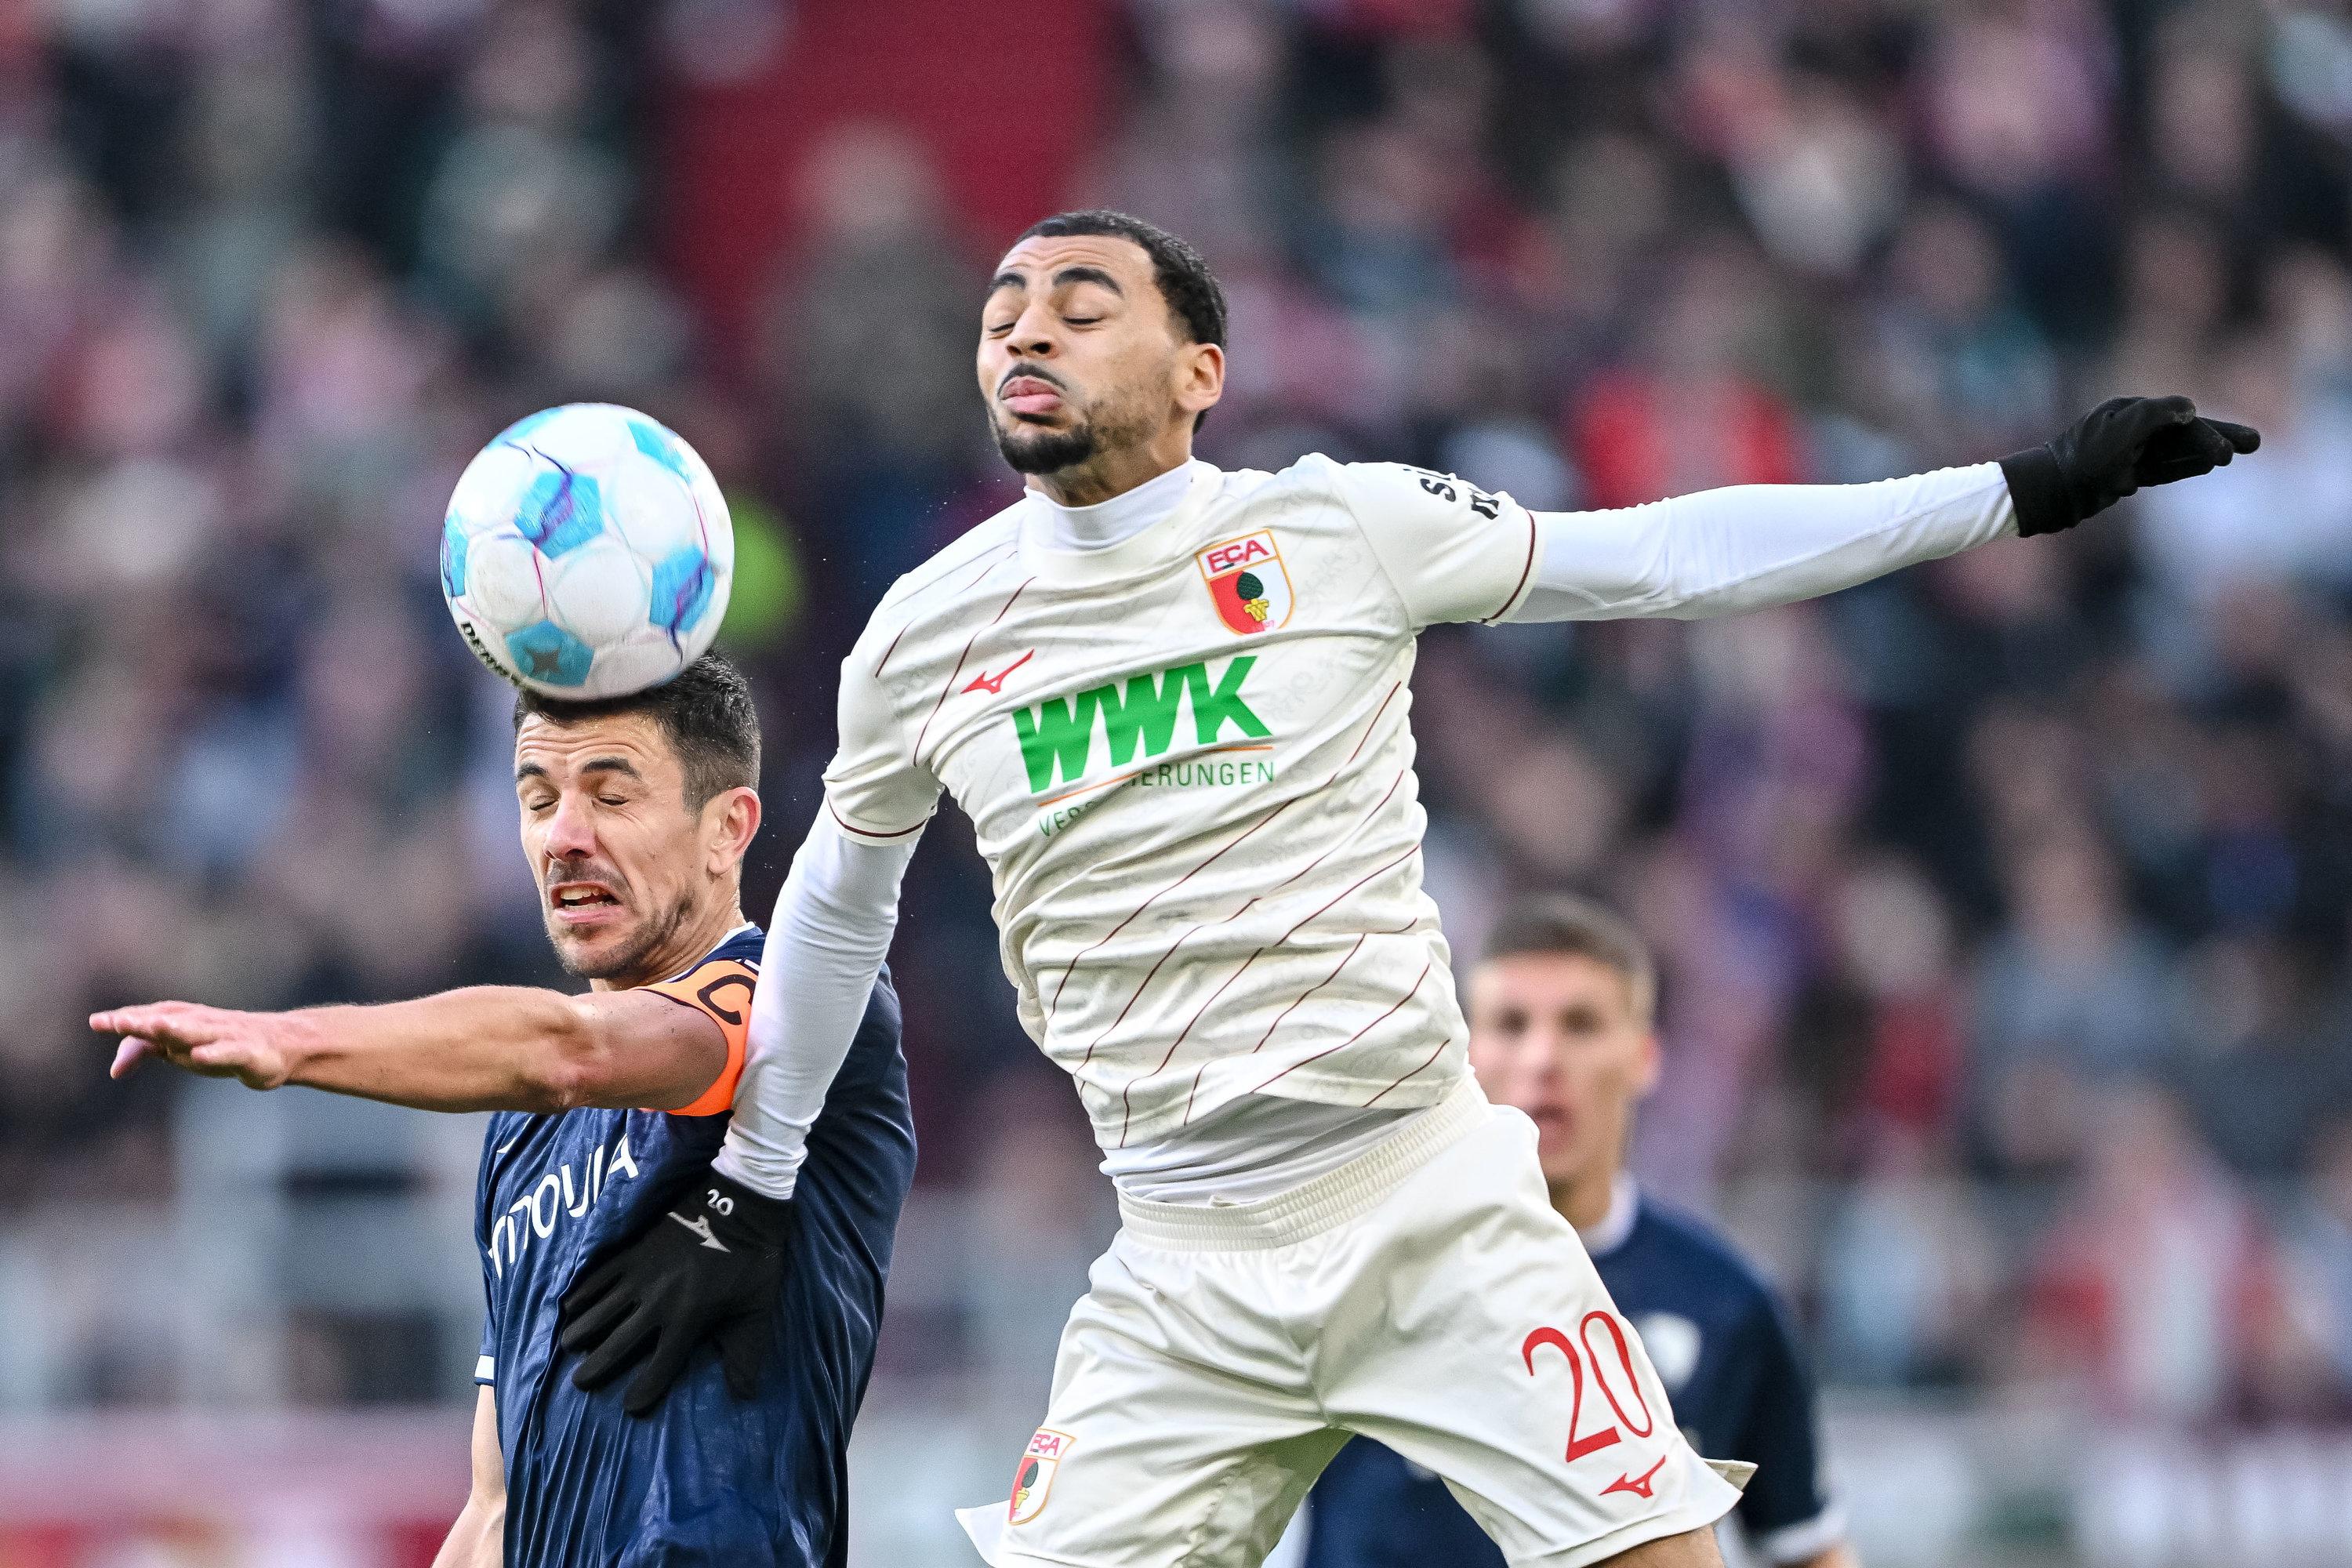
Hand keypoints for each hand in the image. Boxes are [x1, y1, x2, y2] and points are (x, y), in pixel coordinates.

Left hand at [93, 1002, 297, 1088]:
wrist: (281, 1045)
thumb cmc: (222, 1043)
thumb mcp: (179, 1048)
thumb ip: (145, 1051)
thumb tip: (113, 1070)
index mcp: (185, 1019)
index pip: (151, 1016)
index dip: (126, 1019)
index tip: (97, 1022)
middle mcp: (203, 1023)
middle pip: (170, 1020)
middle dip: (145, 1021)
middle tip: (117, 1021)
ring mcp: (226, 1036)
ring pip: (199, 1031)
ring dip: (177, 1028)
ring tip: (155, 1026)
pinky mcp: (249, 1053)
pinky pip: (230, 1052)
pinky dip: (215, 1053)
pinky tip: (199, 1056)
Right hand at [558, 1170, 793, 1414]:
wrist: (739, 1202)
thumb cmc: (753, 1260)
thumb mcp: (758, 1309)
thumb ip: (748, 1353)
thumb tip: (746, 1395)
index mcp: (689, 1319)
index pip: (660, 1367)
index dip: (645, 1391)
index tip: (631, 1407)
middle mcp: (657, 1302)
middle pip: (617, 1344)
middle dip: (596, 1368)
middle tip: (580, 1383)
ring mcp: (641, 1274)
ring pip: (599, 1311)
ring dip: (581, 1333)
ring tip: (568, 1348)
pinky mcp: (634, 1250)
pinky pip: (598, 1276)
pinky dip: (582, 1294)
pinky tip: (569, 1307)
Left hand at [2001, 395, 2260, 536]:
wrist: (2049, 493)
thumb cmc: (2082, 462)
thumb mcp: (2120, 433)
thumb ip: (2155, 416)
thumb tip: (2189, 408)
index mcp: (2130, 413)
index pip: (2179, 420)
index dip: (2207, 432)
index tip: (2226, 450)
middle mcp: (2131, 429)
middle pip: (2184, 432)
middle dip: (2219, 436)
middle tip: (2257, 443)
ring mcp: (2128, 453)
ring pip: (2176, 451)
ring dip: (2206, 452)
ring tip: (2235, 453)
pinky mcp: (2123, 475)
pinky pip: (2161, 468)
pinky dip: (2184, 466)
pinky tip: (2206, 465)